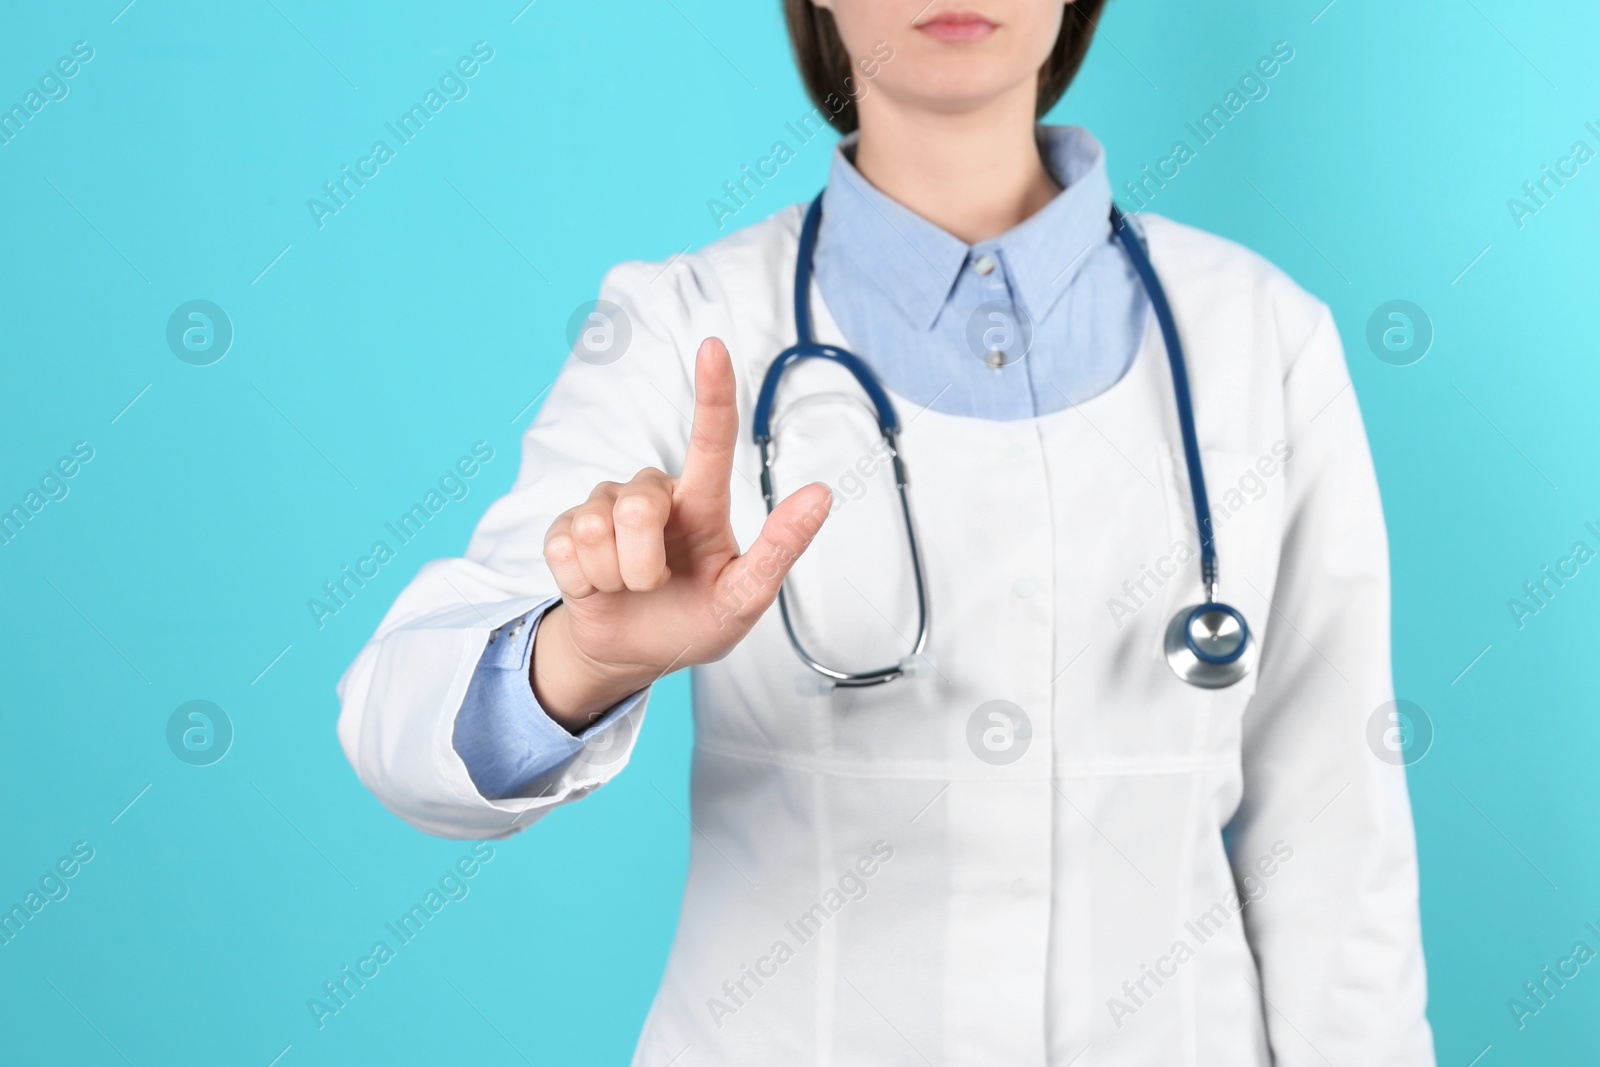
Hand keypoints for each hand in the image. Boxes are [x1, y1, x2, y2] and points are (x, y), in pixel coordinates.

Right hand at [532, 337, 831, 730]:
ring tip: (628, 586)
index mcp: (701, 503)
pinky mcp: (564, 530)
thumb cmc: (696, 620)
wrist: (632, 653)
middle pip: (636, 508)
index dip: (713, 393)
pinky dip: (584, 584)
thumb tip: (822, 494)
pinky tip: (597, 587)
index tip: (714, 348)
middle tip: (655, 585)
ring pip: (597, 532)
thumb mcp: (745, 598)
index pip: (711, 441)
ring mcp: (603, 506)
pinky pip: (565, 551)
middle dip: (642, 564)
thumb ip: (780, 549)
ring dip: (614, 577)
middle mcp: (653, 493)